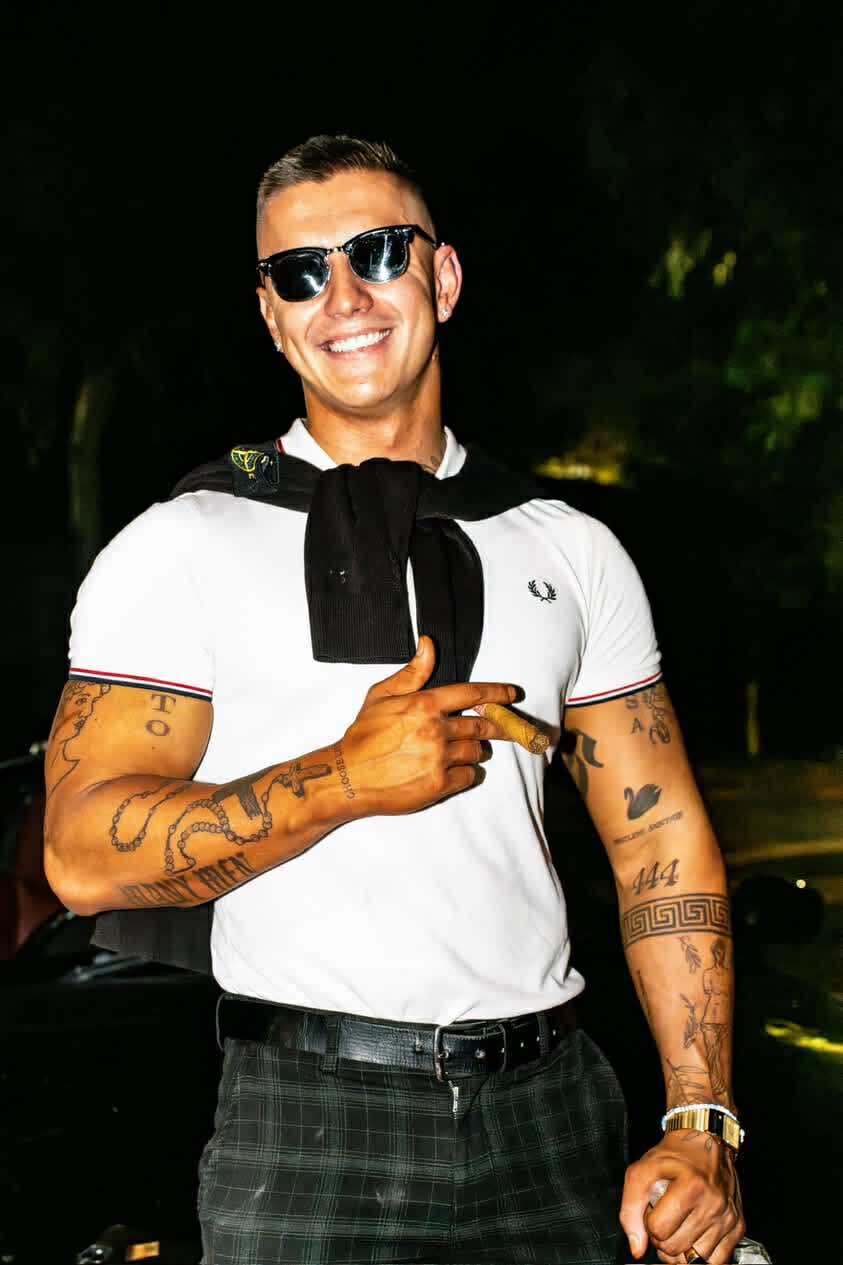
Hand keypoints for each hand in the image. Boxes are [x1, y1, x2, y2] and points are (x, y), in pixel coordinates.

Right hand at [340, 635, 516, 815]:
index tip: (513, 694)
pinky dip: (469, 773)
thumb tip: (428, 644)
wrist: (347, 777)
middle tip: (502, 728)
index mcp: (424, 705)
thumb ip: (411, 673)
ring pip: (477, 751)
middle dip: (495, 726)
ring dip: (476, 750)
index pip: (472, 694)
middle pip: (481, 725)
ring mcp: (438, 759)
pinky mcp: (439, 785)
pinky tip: (456, 770)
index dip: (497, 693)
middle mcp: (435, 730)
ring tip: (464, 750)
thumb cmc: (363, 737)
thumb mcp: (381, 696)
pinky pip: (470, 776)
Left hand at [620, 1131, 744, 1263]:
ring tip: (678, 1227)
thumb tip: (637, 1247)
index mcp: (691, 1186)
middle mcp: (713, 1203)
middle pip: (675, 1248)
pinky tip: (693, 1238)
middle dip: (662, 1237)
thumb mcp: (643, 1170)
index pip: (658, 1230)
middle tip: (665, 1218)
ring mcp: (727, 1217)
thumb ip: (630, 1208)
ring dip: (680, 1249)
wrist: (706, 1144)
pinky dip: (701, 1255)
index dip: (649, 1222)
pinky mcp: (737, 1227)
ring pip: (694, 1258)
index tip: (653, 1210)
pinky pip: (717, 1261)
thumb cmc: (675, 1156)